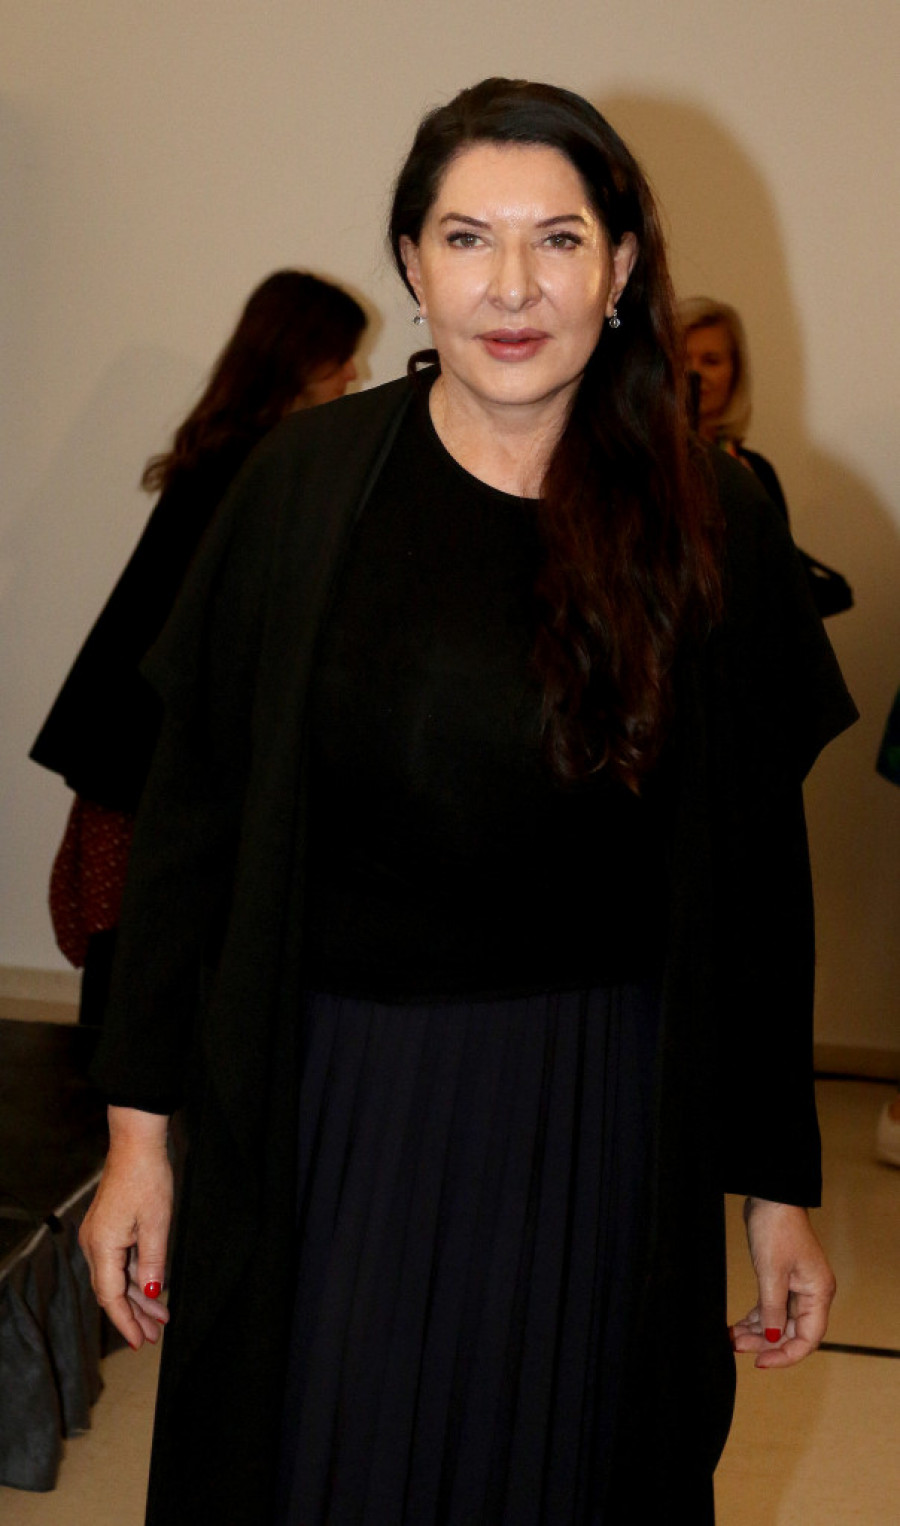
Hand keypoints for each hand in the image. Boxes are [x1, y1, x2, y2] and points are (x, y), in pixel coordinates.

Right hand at [79, 1106, 172, 1349]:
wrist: (136, 1144)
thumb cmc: (147, 1178)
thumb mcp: (157, 1223)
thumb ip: (152, 1262)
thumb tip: (152, 1292)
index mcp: (102, 1246)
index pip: (110, 1296)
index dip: (126, 1322)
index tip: (140, 1341)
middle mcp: (94, 1244)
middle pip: (112, 1291)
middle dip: (135, 1315)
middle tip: (156, 1335)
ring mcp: (100, 1236)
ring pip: (117, 1277)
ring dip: (138, 1297)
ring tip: (161, 1317)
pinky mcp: (109, 1228)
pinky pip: (120, 1262)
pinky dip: (137, 1277)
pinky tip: (153, 1288)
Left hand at [731, 1196, 835, 1367]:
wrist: (770, 1196)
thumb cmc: (776, 1229)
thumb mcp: (771, 1272)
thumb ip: (772, 1308)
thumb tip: (771, 1338)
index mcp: (818, 1293)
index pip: (807, 1338)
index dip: (785, 1354)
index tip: (761, 1361)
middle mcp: (811, 1293)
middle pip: (791, 1332)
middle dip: (765, 1343)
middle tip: (738, 1347)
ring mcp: (796, 1286)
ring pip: (778, 1321)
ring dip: (757, 1332)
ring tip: (733, 1338)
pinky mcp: (781, 1278)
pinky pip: (770, 1307)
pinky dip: (756, 1318)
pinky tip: (738, 1326)